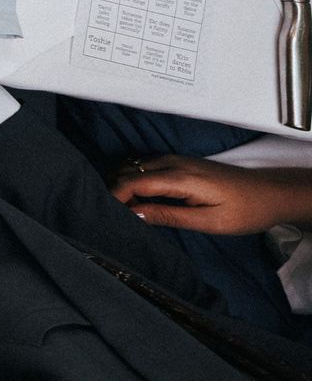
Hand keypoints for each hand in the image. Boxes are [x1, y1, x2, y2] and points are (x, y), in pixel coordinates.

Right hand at [111, 155, 311, 235]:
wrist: (271, 193)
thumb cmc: (245, 210)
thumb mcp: (208, 221)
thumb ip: (168, 215)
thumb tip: (133, 213)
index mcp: (181, 178)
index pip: (132, 182)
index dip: (114, 198)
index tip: (110, 215)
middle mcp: (174, 163)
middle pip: (127, 171)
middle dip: (114, 191)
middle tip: (115, 215)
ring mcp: (176, 159)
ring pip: (133, 166)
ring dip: (122, 184)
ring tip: (125, 209)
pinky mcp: (179, 162)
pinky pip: (144, 166)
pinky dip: (133, 179)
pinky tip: (139, 198)